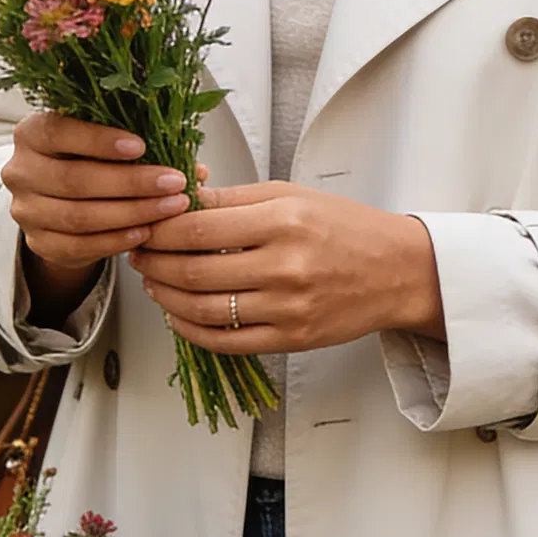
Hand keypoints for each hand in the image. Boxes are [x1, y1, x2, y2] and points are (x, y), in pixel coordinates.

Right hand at [2, 114, 196, 321]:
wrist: (61, 202)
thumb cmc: (90, 160)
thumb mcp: (107, 142)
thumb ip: (141, 146)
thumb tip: (196, 168)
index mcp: (31, 132)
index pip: (58, 132)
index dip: (99, 140)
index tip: (141, 146)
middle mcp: (20, 170)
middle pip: (74, 179)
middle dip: (130, 182)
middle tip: (174, 182)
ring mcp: (25, 211)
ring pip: (79, 216)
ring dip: (132, 212)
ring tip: (171, 207)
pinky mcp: (39, 243)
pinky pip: (80, 246)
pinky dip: (117, 239)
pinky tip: (146, 231)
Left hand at [129, 182, 445, 354]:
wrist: (398, 270)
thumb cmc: (344, 226)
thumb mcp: (291, 195)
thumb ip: (233, 199)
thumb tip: (178, 198)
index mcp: (282, 220)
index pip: (196, 227)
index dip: (158, 229)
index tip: (144, 224)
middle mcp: (284, 265)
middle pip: (191, 271)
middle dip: (152, 263)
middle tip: (139, 254)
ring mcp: (288, 307)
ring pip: (201, 310)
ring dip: (164, 297)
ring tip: (154, 283)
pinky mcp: (292, 339)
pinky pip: (225, 341)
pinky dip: (190, 330)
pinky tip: (179, 315)